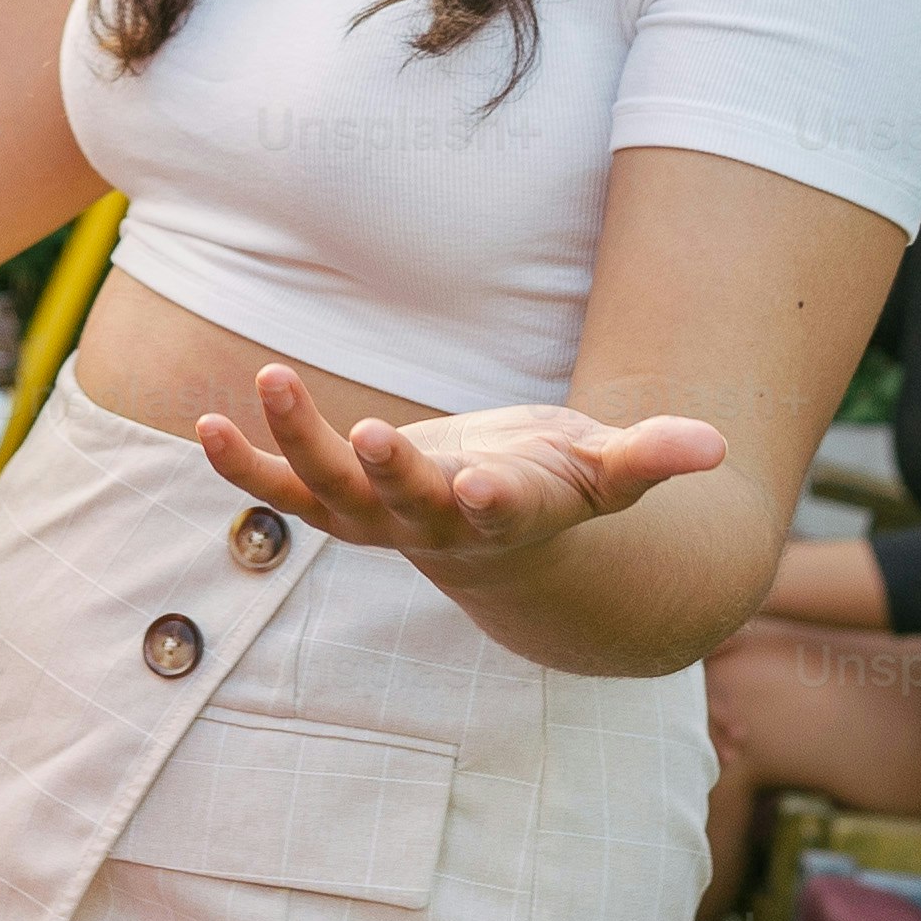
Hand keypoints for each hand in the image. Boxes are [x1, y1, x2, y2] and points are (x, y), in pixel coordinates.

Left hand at [192, 365, 726, 567]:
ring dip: (295, 443)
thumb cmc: (555, 489)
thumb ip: (651, 459)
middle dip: (386, 471)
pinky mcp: (336, 501)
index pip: (498, 512)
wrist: (492, 540)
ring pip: (329, 492)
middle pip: (403, 503)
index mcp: (505, 516)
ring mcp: (376, 518)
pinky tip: (204, 424)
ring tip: (268, 380)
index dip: (488, 498)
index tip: (481, 483)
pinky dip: (240, 464)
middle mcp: (432, 524)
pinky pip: (279, 490)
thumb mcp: (606, 473)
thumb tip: (716, 447)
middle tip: (369, 434)